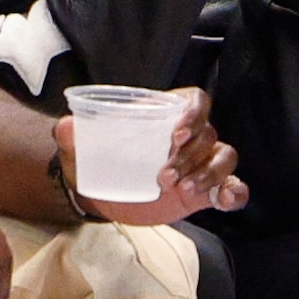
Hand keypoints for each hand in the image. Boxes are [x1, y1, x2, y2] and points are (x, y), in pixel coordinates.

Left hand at [64, 87, 250, 224]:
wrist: (103, 195)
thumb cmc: (98, 160)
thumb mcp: (83, 147)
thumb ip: (72, 134)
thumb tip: (64, 126)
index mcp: (167, 113)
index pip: (196, 100)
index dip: (193, 114)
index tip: (176, 134)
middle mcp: (191, 136)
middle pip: (209, 134)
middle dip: (190, 156)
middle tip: (163, 176)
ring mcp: (200, 163)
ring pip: (224, 158)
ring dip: (208, 174)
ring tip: (182, 191)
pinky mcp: (205, 191)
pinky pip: (232, 186)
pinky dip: (235, 192)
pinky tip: (226, 198)